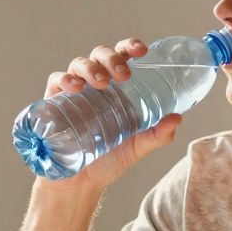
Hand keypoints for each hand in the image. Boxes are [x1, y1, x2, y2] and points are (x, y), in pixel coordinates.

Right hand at [38, 38, 182, 191]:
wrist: (80, 183)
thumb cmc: (109, 161)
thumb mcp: (138, 147)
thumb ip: (158, 135)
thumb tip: (177, 118)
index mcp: (118, 88)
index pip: (124, 57)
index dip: (131, 47)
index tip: (142, 50)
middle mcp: (96, 85)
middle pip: (101, 55)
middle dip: (112, 58)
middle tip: (123, 75)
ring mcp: (74, 91)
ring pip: (80, 63)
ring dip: (91, 68)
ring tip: (100, 83)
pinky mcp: (54, 102)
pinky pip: (56, 80)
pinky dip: (65, 79)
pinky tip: (74, 88)